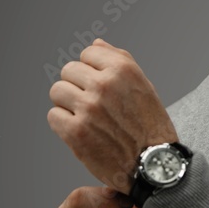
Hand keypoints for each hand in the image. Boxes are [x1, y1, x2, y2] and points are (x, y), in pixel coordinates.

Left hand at [48, 38, 178, 193]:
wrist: (154, 164)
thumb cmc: (150, 126)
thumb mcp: (143, 85)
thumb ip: (119, 60)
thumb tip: (95, 43)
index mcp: (122, 69)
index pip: (87, 53)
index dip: (92, 70)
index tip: (100, 86)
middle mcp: (105, 85)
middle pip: (68, 71)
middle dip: (77, 85)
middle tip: (91, 104)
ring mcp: (89, 108)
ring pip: (57, 91)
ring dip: (67, 104)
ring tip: (85, 117)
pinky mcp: (76, 131)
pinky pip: (53, 116)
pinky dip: (63, 124)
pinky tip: (80, 131)